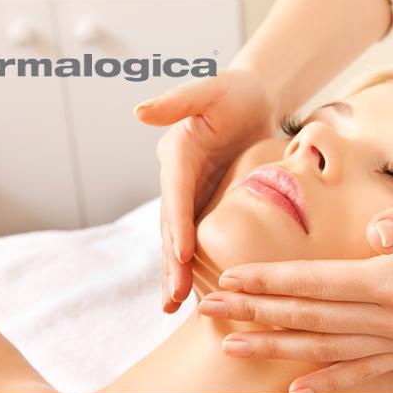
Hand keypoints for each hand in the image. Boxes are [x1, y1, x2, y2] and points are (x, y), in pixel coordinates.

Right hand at [135, 69, 278, 312]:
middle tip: (175, 296)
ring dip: (175, 269)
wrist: (253, 100)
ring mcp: (189, 193)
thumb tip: (139, 112)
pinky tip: (191, 290)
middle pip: (172, 223)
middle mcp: (178, 177)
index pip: (176, 192)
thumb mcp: (210, 89)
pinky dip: (190, 263)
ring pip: (178, 237)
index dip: (178, 224)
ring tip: (173, 303)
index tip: (182, 254)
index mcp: (178, 153)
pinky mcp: (203, 203)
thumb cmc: (235, 92)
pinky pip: (196, 237)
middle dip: (173, 260)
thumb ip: (178, 101)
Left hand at [199, 180, 392, 392]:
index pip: (315, 282)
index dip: (269, 281)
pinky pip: (366, 370)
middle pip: (310, 318)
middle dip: (255, 313)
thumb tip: (378, 234)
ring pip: (328, 348)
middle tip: (208, 311)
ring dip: (278, 348)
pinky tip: (299, 388)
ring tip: (234, 346)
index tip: (228, 279)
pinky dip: (330, 381)